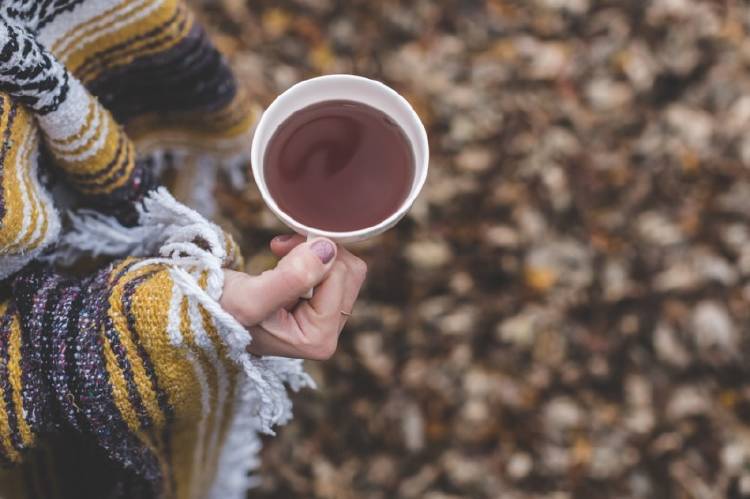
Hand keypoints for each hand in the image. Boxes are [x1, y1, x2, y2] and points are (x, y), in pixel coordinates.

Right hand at [220, 235, 366, 359]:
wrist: (200, 310)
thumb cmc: (218, 309)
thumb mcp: (249, 297)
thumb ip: (291, 277)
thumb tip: (329, 250)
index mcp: (318, 341)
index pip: (339, 277)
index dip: (312, 253)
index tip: (278, 249)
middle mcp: (327, 336)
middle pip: (350, 273)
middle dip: (316, 251)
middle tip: (280, 248)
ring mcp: (325, 322)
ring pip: (346, 268)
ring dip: (313, 251)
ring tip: (280, 253)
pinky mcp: (319, 307)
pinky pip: (335, 268)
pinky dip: (312, 254)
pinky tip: (284, 258)